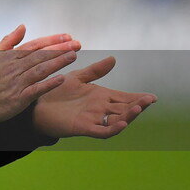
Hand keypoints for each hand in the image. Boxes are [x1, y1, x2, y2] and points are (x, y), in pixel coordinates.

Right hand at [0, 24, 80, 123]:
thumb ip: (9, 40)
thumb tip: (22, 27)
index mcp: (11, 57)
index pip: (35, 45)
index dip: (52, 40)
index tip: (66, 37)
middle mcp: (15, 68)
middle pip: (41, 55)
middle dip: (60, 48)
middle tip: (75, 44)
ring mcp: (18, 82)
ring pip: (41, 69)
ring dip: (58, 62)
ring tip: (72, 56)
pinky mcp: (19, 97)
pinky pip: (36, 89)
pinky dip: (48, 84)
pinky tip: (61, 79)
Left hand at [33, 55, 156, 138]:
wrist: (37, 105)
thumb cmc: (57, 92)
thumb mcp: (78, 78)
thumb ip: (96, 71)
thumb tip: (113, 59)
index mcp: (101, 97)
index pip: (124, 98)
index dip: (138, 98)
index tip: (152, 96)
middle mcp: (100, 109)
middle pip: (124, 109)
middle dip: (138, 105)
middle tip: (149, 100)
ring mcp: (93, 119)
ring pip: (116, 120)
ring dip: (128, 116)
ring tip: (138, 108)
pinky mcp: (83, 127)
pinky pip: (102, 131)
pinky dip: (113, 128)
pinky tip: (121, 123)